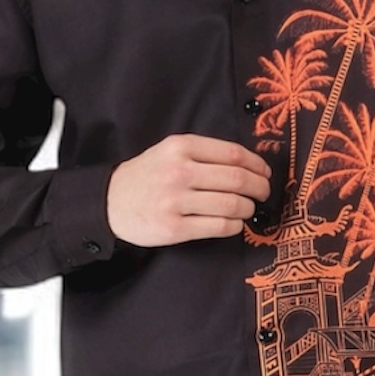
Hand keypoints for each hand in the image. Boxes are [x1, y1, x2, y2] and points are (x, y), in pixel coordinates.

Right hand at [107, 134, 271, 246]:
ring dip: (248, 208)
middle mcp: (179, 171)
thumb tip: (249, 165)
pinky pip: (218, 227)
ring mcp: (176, 201)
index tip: (264, 172)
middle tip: (264, 193)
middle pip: (237, 180)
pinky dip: (234, 226)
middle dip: (260, 188)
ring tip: (248, 209)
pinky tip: (234, 223)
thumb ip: (203, 153)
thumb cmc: (146, 176)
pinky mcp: (174, 228)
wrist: (110, 202)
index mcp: (181, 147)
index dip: (257, 165)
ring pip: (231, 204)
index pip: (233, 154)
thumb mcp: (169, 151)